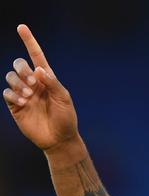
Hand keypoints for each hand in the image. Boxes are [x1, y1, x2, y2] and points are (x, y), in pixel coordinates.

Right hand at [3, 24, 78, 150]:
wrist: (59, 139)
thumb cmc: (66, 118)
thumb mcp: (63, 99)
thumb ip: (52, 83)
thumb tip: (39, 69)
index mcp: (47, 79)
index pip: (36, 56)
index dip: (29, 41)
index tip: (21, 27)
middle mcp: (33, 84)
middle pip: (19, 64)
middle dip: (22, 70)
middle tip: (33, 83)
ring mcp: (23, 94)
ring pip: (10, 76)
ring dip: (18, 82)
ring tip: (28, 95)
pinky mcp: (15, 106)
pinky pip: (6, 92)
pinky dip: (13, 94)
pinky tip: (23, 102)